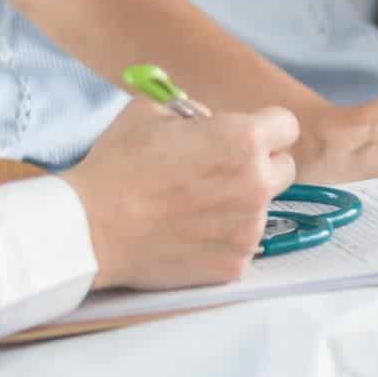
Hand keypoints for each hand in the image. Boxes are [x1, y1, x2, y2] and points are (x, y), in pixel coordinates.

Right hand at [61, 100, 298, 289]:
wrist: (91, 228)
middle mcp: (256, 183)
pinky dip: (222, 238)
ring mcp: (248, 228)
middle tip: (222, 172)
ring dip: (239, 204)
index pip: (287, 125)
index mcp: (242, 139)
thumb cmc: (118, 165)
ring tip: (193, 207)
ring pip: (262, 209)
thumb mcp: (151, 112)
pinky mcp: (234, 263)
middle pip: (284, 169)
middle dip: (260, 166)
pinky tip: (188, 232)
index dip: (267, 128)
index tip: (251, 136)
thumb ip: (192, 113)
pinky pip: (241, 243)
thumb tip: (208, 123)